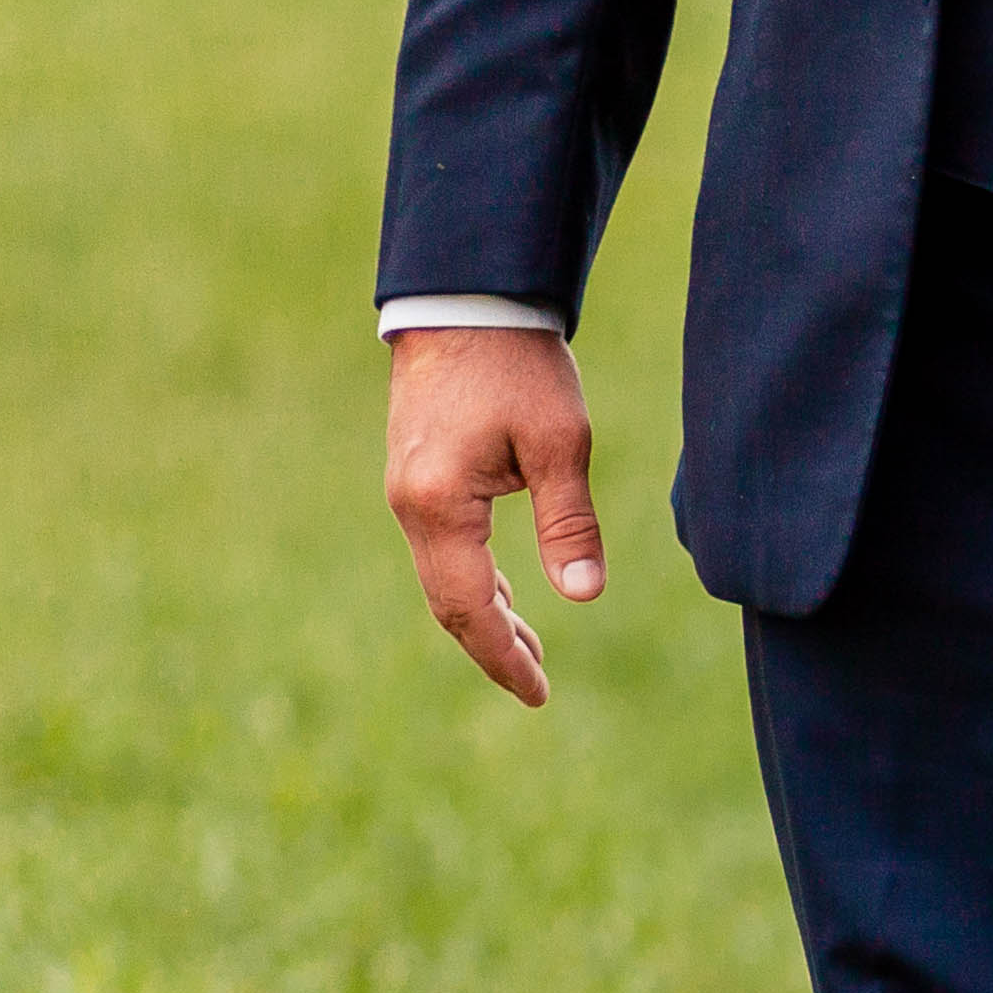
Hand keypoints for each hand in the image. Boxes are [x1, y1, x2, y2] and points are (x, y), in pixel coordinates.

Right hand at [385, 325, 602, 706]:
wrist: (466, 299)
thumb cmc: (519, 364)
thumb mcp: (561, 443)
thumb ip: (570, 521)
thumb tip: (585, 594)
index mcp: (440, 505)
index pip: (469, 607)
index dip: (504, 655)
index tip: (538, 693)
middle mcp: (411, 504)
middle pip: (449, 601)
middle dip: (494, 644)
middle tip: (538, 684)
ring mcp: (408, 490)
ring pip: (443, 576)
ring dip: (485, 614)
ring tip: (530, 648)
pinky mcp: (417, 474)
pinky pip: (441, 546)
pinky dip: (473, 579)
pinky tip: (507, 594)